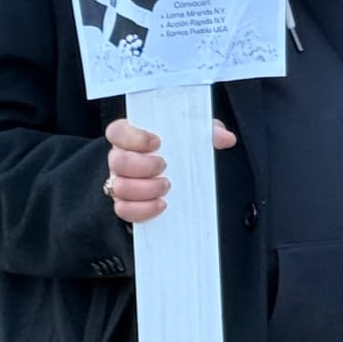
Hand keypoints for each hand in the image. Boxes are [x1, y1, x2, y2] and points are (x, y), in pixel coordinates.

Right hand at [104, 116, 236, 223]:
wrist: (178, 179)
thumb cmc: (179, 152)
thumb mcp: (194, 136)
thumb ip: (208, 131)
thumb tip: (225, 138)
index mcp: (132, 137)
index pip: (117, 131)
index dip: (132, 137)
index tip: (157, 142)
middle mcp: (121, 159)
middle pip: (117, 160)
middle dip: (142, 165)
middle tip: (164, 166)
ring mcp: (120, 182)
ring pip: (119, 186)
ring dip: (144, 188)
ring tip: (167, 186)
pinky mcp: (125, 204)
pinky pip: (124, 210)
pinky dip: (143, 210)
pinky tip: (162, 205)